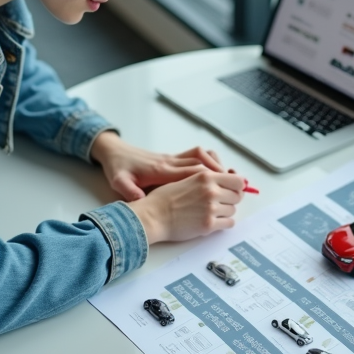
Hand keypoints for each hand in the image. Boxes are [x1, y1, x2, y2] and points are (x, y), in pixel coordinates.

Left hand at [90, 131, 224, 201]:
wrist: (114, 152)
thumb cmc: (118, 168)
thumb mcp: (118, 181)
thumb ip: (129, 191)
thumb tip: (139, 201)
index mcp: (161, 169)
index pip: (190, 170)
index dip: (209, 175)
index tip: (225, 183)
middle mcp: (170, 161)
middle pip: (201, 161)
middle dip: (221, 170)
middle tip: (238, 181)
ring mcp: (172, 158)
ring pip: (201, 155)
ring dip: (216, 163)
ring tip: (230, 176)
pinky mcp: (172, 159)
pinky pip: (195, 156)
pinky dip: (207, 160)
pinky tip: (213, 171)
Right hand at [126, 170, 245, 243]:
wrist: (153, 215)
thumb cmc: (164, 198)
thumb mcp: (187, 178)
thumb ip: (207, 178)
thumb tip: (227, 178)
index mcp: (206, 176)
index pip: (238, 180)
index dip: (237, 186)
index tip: (233, 190)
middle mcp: (211, 191)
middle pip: (237, 196)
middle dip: (230, 199)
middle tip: (219, 203)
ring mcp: (211, 208)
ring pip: (233, 210)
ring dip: (225, 212)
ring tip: (211, 212)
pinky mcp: (208, 225)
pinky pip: (229, 223)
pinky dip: (224, 223)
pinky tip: (213, 221)